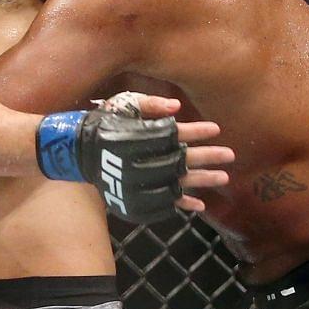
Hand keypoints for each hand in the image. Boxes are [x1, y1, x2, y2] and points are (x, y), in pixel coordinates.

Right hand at [101, 92, 233, 213]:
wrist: (78, 151)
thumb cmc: (106, 123)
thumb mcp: (123, 105)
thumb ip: (149, 104)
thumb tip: (176, 107)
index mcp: (136, 138)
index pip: (171, 135)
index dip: (195, 132)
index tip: (216, 129)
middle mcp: (138, 162)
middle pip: (178, 160)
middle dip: (206, 157)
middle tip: (230, 155)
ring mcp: (137, 182)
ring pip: (175, 182)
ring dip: (201, 180)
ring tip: (224, 177)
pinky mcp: (134, 195)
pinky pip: (161, 203)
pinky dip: (181, 203)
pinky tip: (200, 204)